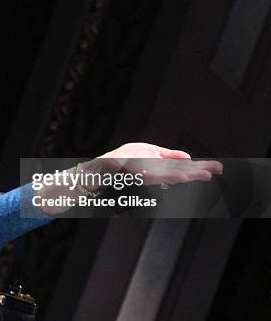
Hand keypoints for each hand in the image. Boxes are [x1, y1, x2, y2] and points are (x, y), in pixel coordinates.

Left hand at [99, 143, 222, 185]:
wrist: (109, 163)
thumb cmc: (127, 157)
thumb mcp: (151, 151)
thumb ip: (170, 155)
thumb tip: (189, 157)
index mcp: (164, 166)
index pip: (186, 167)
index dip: (201, 167)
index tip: (216, 167)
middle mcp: (161, 172)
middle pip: (184, 172)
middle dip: (201, 171)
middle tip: (218, 170)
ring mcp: (153, 175)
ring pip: (176, 176)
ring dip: (191, 175)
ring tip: (207, 175)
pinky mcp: (144, 175)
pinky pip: (160, 176)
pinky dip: (172, 176)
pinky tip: (184, 176)